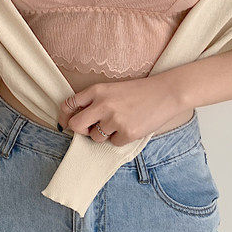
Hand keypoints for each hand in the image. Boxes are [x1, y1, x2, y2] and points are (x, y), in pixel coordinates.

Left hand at [57, 75, 187, 146]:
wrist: (167, 92)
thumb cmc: (139, 92)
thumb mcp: (113, 89)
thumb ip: (95, 101)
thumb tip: (77, 120)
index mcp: (97, 90)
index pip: (69, 104)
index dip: (64, 116)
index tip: (65, 123)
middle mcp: (103, 104)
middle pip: (76, 125)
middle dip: (80, 131)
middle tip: (89, 130)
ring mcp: (115, 119)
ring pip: (95, 137)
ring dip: (104, 135)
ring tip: (120, 123)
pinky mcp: (127, 133)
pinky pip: (113, 143)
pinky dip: (120, 138)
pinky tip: (131, 126)